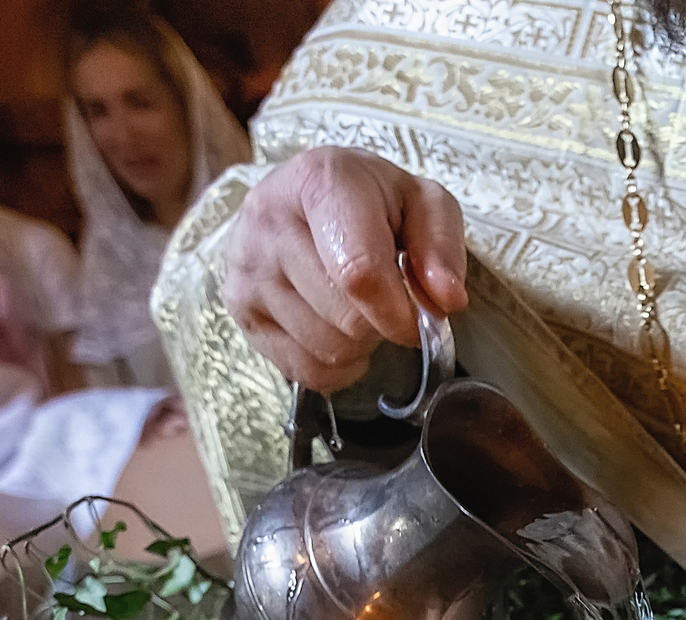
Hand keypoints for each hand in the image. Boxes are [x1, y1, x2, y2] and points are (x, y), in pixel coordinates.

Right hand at [222, 146, 469, 391]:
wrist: (305, 196)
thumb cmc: (371, 201)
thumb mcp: (422, 202)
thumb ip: (441, 245)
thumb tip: (447, 299)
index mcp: (319, 181)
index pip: (358, 271)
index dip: (398, 311)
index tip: (417, 319)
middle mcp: (269, 220)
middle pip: (347, 320)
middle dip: (381, 323)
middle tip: (383, 297)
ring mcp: (246, 266)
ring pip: (327, 349)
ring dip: (358, 343)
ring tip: (354, 304)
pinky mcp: (237, 307)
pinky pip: (303, 371)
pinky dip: (334, 365)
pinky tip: (334, 328)